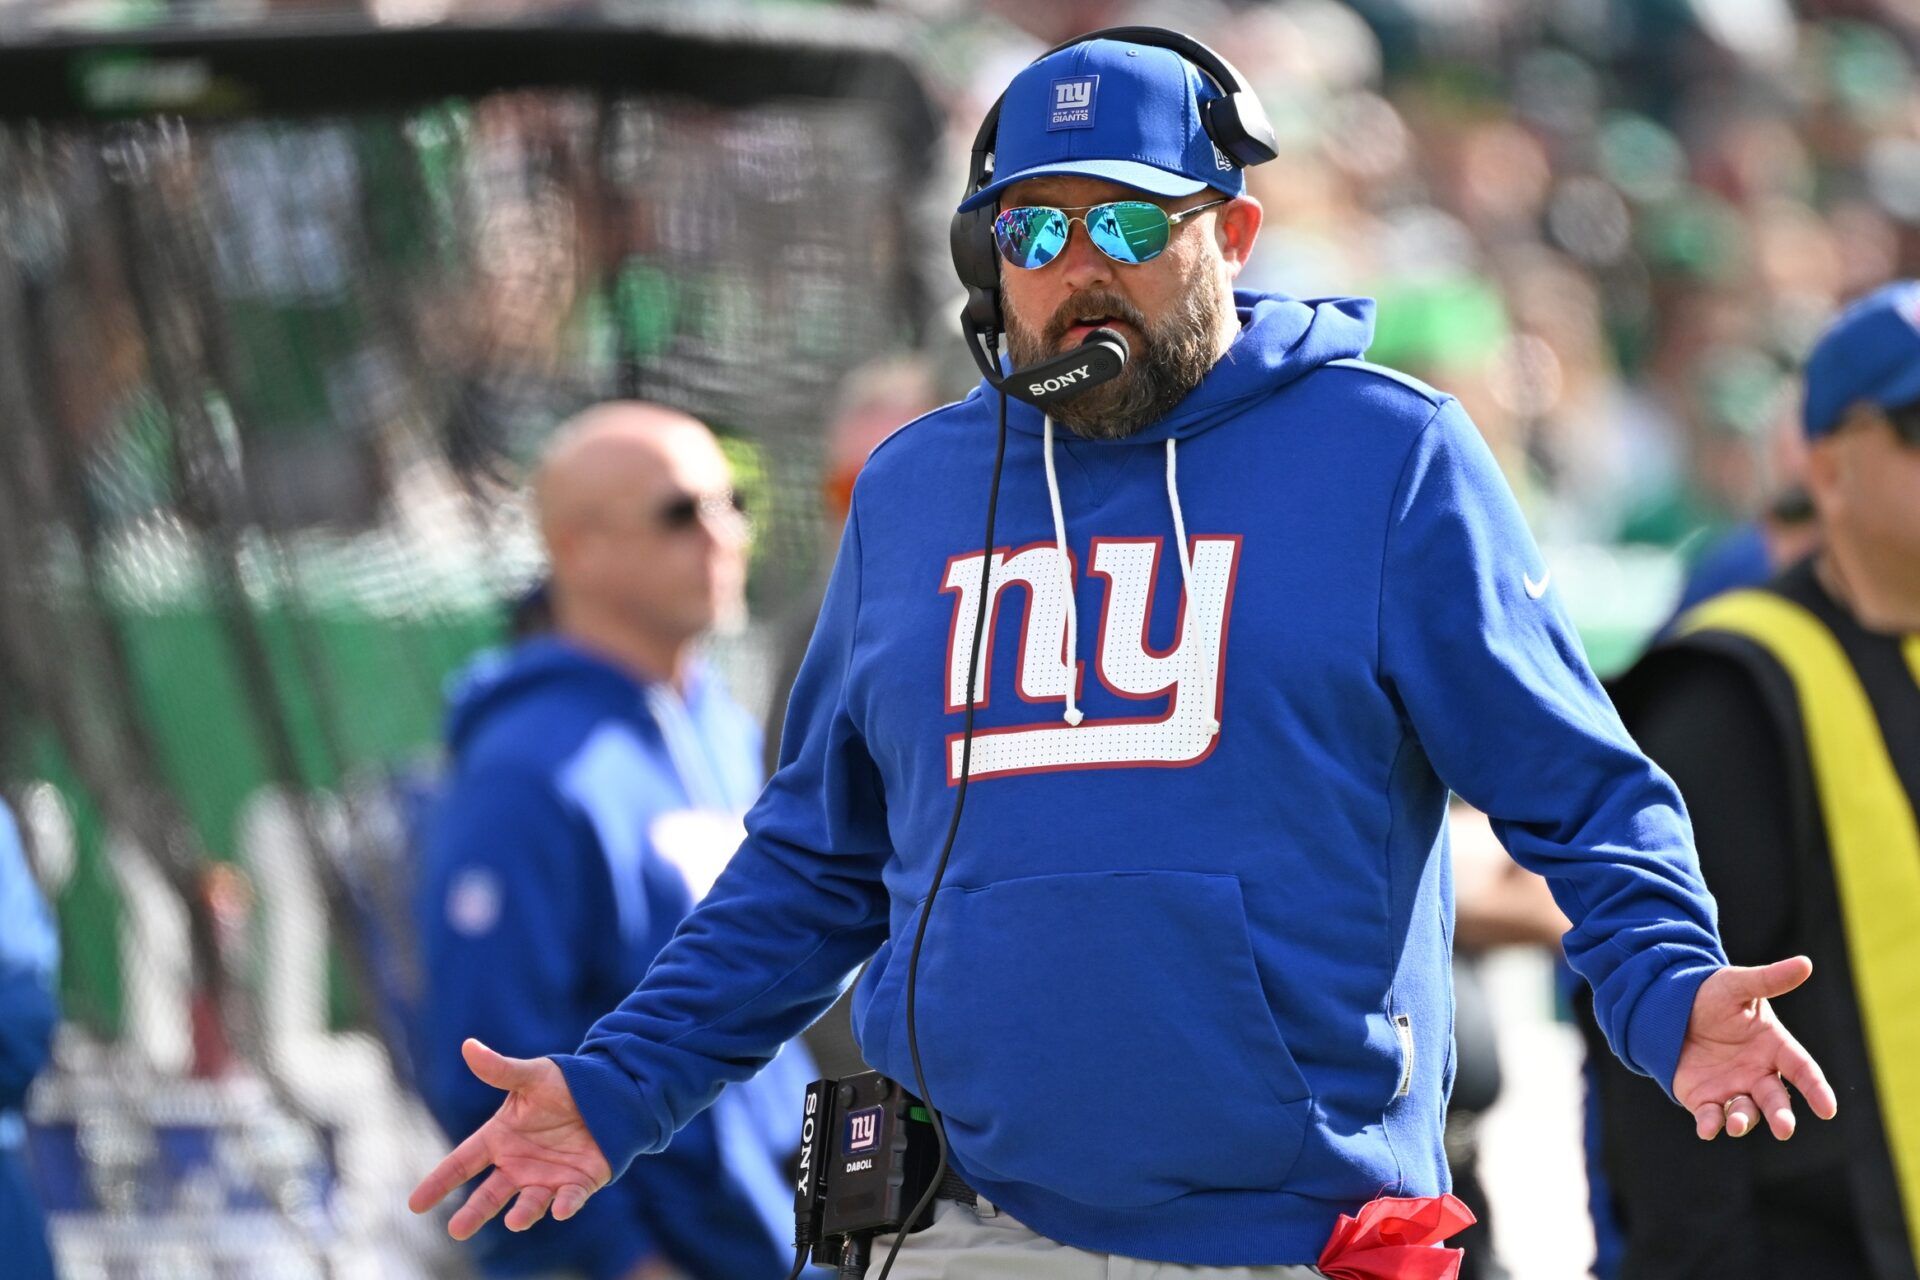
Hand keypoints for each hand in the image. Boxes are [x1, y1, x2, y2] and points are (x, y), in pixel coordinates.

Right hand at [408, 1039, 612, 1238]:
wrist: (608, 1093)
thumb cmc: (563, 1084)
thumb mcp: (532, 1076)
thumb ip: (501, 1070)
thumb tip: (469, 1046)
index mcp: (500, 1138)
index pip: (462, 1162)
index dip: (439, 1182)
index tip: (415, 1204)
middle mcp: (519, 1164)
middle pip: (490, 1194)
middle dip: (474, 1212)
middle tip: (457, 1230)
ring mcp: (547, 1177)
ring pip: (529, 1203)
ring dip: (523, 1213)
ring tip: (515, 1221)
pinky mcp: (578, 1182)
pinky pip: (570, 1198)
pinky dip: (565, 1205)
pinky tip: (561, 1209)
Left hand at [1672, 957, 1837, 1140]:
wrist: (1669, 1006)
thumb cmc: (1711, 995)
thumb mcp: (1738, 985)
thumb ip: (1769, 980)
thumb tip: (1806, 963)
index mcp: (1775, 1047)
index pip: (1803, 1070)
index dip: (1816, 1089)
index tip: (1828, 1109)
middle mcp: (1758, 1073)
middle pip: (1776, 1099)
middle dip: (1781, 1115)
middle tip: (1784, 1128)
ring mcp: (1732, 1088)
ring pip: (1746, 1112)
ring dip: (1743, 1120)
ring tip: (1737, 1124)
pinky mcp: (1704, 1098)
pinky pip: (1710, 1116)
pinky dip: (1710, 1124)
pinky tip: (1708, 1129)